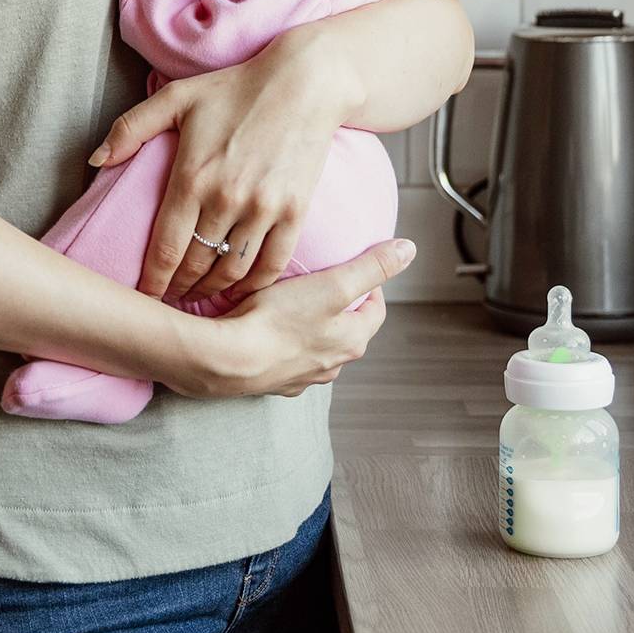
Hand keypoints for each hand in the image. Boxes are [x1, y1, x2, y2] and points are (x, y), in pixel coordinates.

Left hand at [91, 25, 356, 304]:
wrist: (307, 82)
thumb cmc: (238, 88)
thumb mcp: (178, 97)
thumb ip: (131, 127)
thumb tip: (96, 160)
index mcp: (192, 177)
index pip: (164, 250)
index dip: (152, 283)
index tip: (144, 297)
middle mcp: (226, 199)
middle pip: (195, 266)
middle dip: (178, 292)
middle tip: (169, 302)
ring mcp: (263, 208)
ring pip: (230, 271)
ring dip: (212, 292)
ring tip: (200, 297)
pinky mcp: (295, 211)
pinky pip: (271, 264)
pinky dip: (254, 286)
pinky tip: (241, 290)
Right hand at [164, 239, 414, 400]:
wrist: (225, 360)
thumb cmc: (278, 321)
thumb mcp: (334, 284)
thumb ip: (372, 267)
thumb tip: (408, 251)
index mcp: (352, 342)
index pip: (375, 310)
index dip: (370, 285)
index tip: (356, 268)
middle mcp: (330, 365)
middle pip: (346, 328)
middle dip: (339, 305)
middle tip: (322, 280)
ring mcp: (300, 377)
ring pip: (315, 344)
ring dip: (310, 325)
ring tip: (291, 300)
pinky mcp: (270, 381)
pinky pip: (284, 356)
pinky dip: (281, 341)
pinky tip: (265, 326)